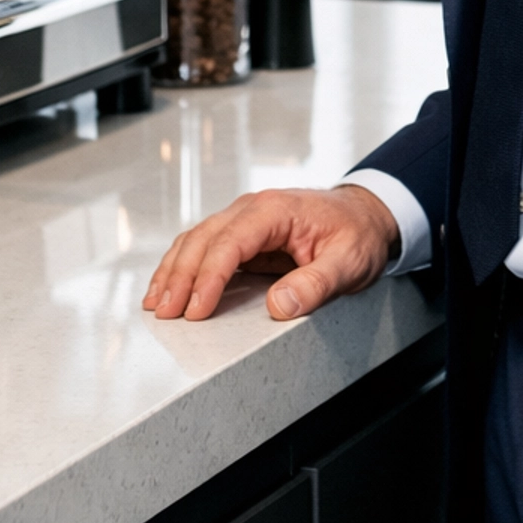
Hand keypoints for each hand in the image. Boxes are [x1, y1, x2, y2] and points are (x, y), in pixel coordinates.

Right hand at [143, 184, 400, 323]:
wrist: (366, 216)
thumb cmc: (357, 234)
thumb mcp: (349, 262)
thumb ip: (316, 284)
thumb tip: (279, 305)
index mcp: (276, 210)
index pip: (231, 242)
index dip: (209, 277)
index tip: (196, 309)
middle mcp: (253, 208)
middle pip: (204, 239)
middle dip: (180, 277)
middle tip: (166, 313)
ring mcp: (244, 219)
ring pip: (196, 239)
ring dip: (173, 271)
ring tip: (156, 305)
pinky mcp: (242, 234)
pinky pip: (204, 246)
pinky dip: (183, 265)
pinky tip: (169, 287)